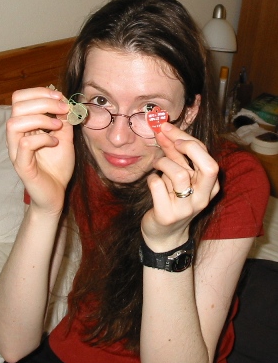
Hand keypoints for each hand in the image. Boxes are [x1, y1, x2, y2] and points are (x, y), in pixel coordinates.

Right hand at [7, 87, 74, 214]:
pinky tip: (55, 142)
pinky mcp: (22, 165)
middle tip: (64, 109)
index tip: (61, 97)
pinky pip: (25, 144)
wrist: (57, 193)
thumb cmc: (57, 167)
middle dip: (44, 101)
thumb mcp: (65, 138)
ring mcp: (17, 151)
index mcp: (25, 126)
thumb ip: (64, 120)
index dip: (40, 92)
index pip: (20, 98)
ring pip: (15, 123)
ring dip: (41, 119)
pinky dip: (42, 138)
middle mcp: (16, 136)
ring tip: (58, 127)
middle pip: (17, 105)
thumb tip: (66, 100)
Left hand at [141, 122, 219, 251]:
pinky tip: (153, 183)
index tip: (168, 129)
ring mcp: (187, 208)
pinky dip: (151, 178)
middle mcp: (203, 197)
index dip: (187, 139)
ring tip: (157, 166)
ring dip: (163, 163)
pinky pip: (157, 185)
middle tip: (166, 139)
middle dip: (187, 147)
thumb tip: (164, 130)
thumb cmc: (171, 198)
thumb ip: (175, 155)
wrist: (164, 234)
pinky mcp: (168, 215)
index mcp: (210, 186)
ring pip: (178, 174)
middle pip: (208, 166)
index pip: (207, 156)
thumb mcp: (177, 176)